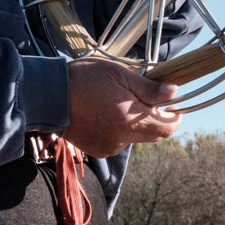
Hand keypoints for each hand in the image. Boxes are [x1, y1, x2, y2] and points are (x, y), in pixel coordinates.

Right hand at [64, 59, 180, 156]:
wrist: (49, 98)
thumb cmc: (83, 80)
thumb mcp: (119, 74)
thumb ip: (148, 88)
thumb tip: (173, 92)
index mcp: (130, 119)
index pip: (167, 128)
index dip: (175, 118)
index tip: (174, 106)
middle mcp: (122, 138)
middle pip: (153, 135)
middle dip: (156, 119)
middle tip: (147, 99)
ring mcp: (110, 146)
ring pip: (135, 137)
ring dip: (135, 123)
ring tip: (118, 103)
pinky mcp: (99, 149)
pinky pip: (119, 141)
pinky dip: (119, 130)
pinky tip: (105, 114)